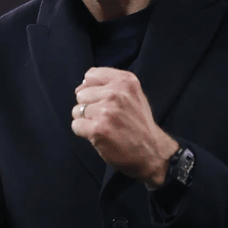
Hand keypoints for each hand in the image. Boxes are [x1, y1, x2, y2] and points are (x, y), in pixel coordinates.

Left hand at [71, 68, 179, 186]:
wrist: (152, 152)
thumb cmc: (139, 124)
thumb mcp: (133, 95)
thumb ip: (109, 86)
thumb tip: (80, 87)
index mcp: (125, 81)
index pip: (91, 75)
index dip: (91, 89)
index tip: (101, 101)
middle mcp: (116, 93)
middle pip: (81, 94)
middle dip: (89, 107)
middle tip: (107, 118)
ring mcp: (106, 111)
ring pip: (77, 111)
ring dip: (86, 121)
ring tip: (105, 127)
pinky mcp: (98, 129)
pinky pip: (76, 126)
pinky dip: (84, 133)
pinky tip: (100, 136)